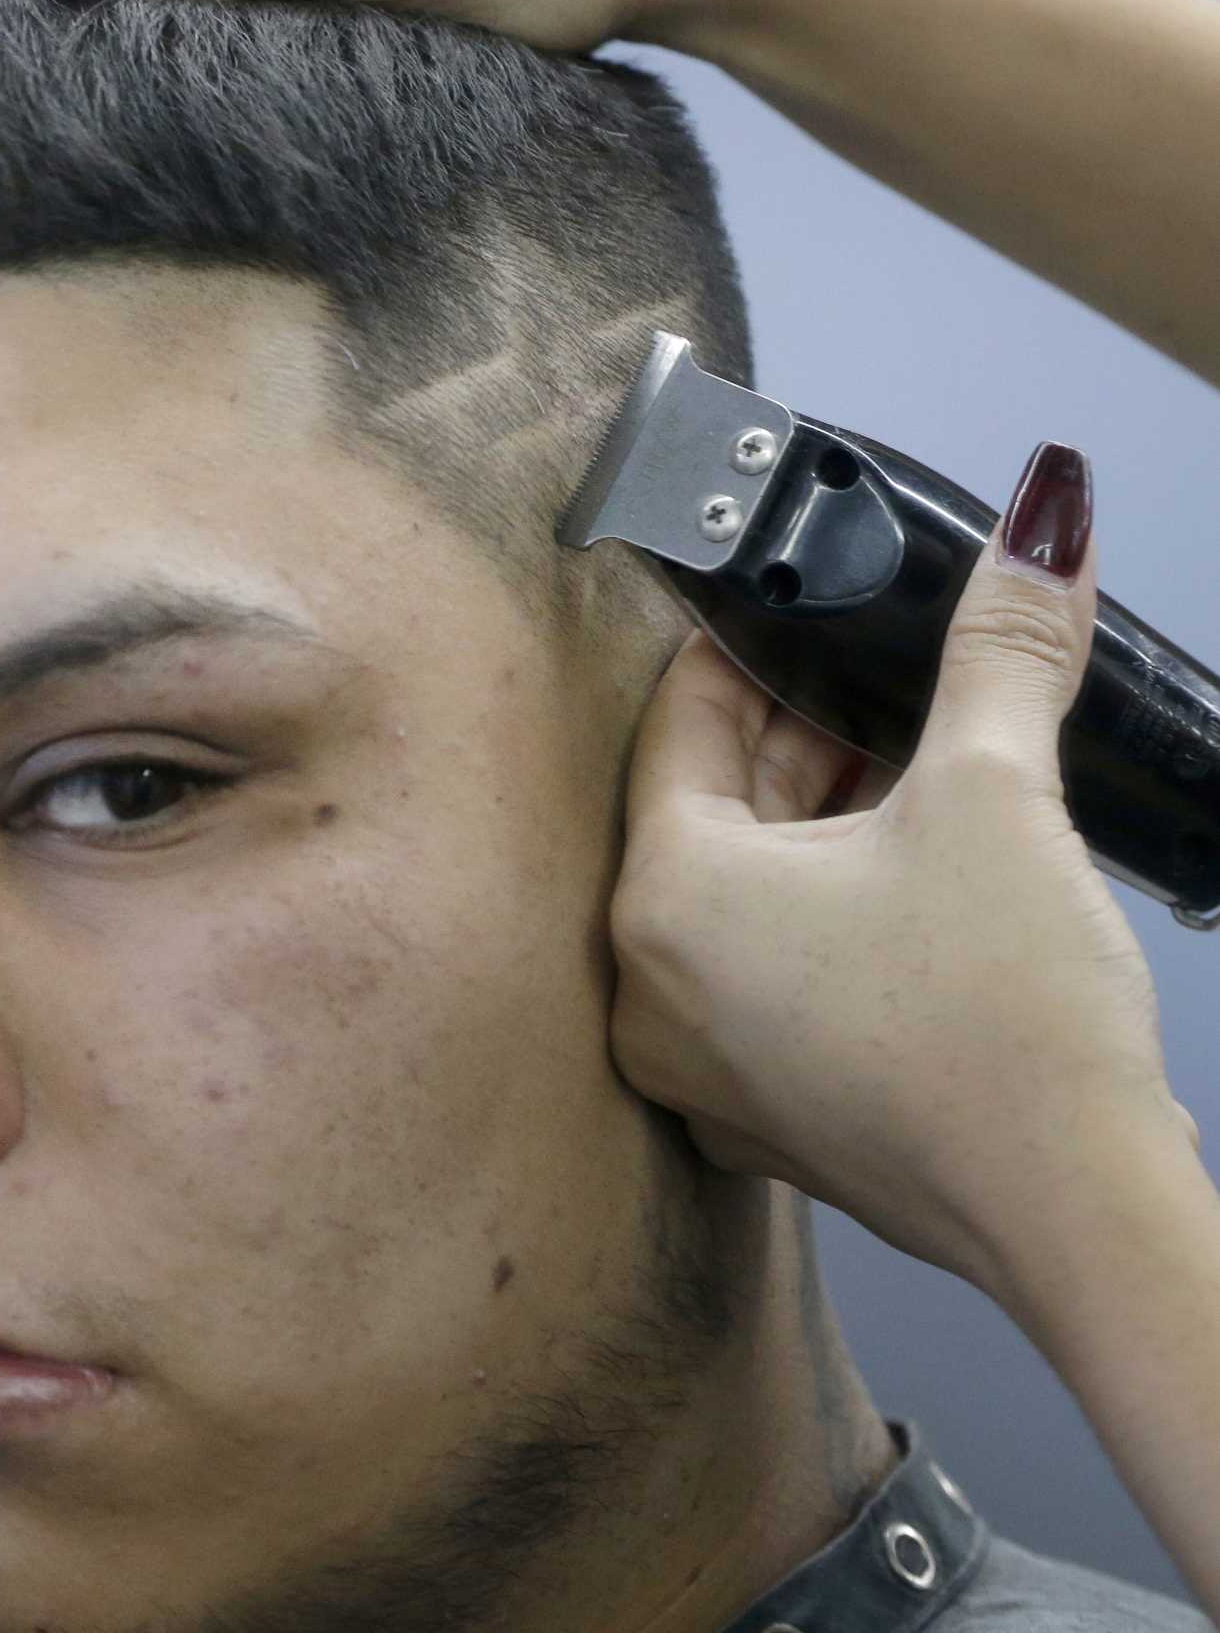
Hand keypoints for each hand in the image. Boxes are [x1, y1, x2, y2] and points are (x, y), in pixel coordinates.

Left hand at [605, 446, 1201, 1304]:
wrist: (1082, 1218)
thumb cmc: (1009, 1021)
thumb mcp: (993, 792)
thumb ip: (1000, 642)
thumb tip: (1044, 514)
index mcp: (663, 899)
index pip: (678, 720)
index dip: (748, 650)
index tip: (804, 608)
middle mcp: (651, 991)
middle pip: (706, 805)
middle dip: (795, 735)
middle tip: (877, 679)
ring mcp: (702, 1066)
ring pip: (739, 890)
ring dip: (813, 820)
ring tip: (908, 765)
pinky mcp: (765, 1112)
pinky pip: (767, 971)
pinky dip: (820, 911)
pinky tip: (904, 874)